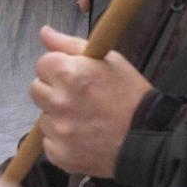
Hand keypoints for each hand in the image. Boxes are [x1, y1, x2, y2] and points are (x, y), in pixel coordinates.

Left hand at [30, 25, 151, 178]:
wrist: (149, 139)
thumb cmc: (131, 97)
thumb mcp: (108, 61)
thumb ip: (70, 45)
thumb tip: (44, 32)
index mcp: (69, 74)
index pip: (42, 64)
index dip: (59, 69)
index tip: (75, 77)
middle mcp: (59, 101)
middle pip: (36, 90)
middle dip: (54, 91)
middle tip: (80, 98)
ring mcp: (58, 130)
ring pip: (44, 117)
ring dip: (59, 116)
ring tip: (87, 119)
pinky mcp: (59, 154)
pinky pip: (50, 142)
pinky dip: (63, 140)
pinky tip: (85, 136)